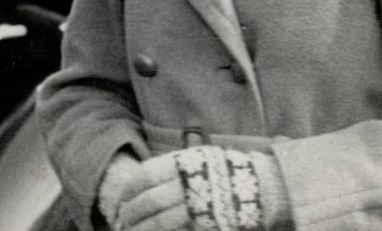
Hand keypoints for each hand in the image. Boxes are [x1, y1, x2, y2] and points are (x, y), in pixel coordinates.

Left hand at [115, 145, 263, 230]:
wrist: (260, 185)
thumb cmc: (223, 170)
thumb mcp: (197, 157)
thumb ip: (173, 167)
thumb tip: (143, 181)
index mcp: (183, 163)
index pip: (146, 175)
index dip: (130, 188)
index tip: (121, 197)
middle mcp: (188, 183)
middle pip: (149, 199)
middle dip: (131, 211)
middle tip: (121, 218)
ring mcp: (198, 204)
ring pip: (160, 220)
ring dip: (141, 228)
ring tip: (130, 230)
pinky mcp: (205, 221)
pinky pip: (175, 229)